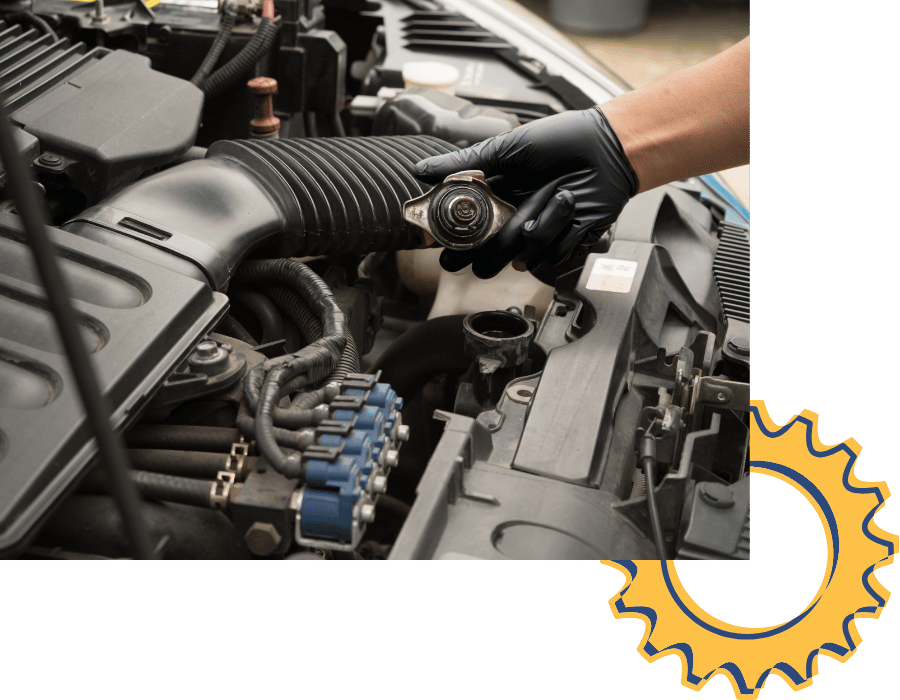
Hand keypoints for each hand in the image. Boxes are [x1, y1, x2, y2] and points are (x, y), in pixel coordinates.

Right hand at [413, 107, 638, 278]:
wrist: (608, 149)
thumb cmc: (562, 141)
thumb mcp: (508, 147)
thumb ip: (464, 163)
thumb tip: (421, 170)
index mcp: (494, 199)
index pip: (463, 231)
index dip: (452, 242)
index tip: (442, 247)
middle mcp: (512, 220)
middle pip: (486, 256)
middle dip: (488, 252)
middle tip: (495, 237)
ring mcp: (537, 235)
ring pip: (521, 256)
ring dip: (541, 226)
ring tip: (559, 194)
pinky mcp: (564, 245)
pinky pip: (553, 256)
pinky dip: (564, 232)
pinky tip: (574, 208)